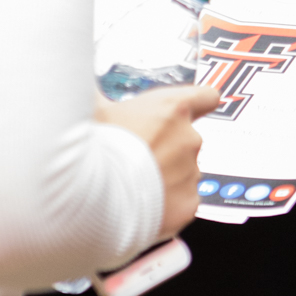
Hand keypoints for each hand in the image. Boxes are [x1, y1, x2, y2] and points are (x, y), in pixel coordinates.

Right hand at [96, 86, 218, 238]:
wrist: (89, 198)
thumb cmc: (93, 151)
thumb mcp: (95, 112)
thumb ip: (101, 97)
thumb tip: (90, 90)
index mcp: (172, 109)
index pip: (206, 97)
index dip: (198, 104)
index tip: (188, 112)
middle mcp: (188, 138)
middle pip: (187, 141)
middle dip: (167, 150)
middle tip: (137, 159)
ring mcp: (190, 172)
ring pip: (184, 173)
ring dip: (166, 178)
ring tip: (134, 185)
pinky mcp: (188, 203)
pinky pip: (182, 201)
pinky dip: (167, 205)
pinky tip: (142, 205)